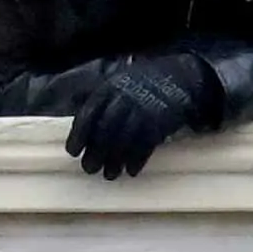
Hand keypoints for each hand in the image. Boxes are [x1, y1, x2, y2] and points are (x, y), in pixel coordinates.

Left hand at [64, 67, 204, 176]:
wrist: (179, 77)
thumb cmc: (141, 84)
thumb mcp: (116, 82)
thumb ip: (98, 99)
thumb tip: (77, 119)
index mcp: (109, 87)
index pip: (88, 113)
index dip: (79, 135)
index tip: (72, 152)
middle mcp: (124, 97)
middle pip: (105, 129)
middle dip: (95, 152)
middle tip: (89, 169)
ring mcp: (143, 109)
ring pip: (124, 139)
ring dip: (115, 160)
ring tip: (109, 175)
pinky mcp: (160, 121)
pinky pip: (145, 145)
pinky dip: (137, 160)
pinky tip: (131, 171)